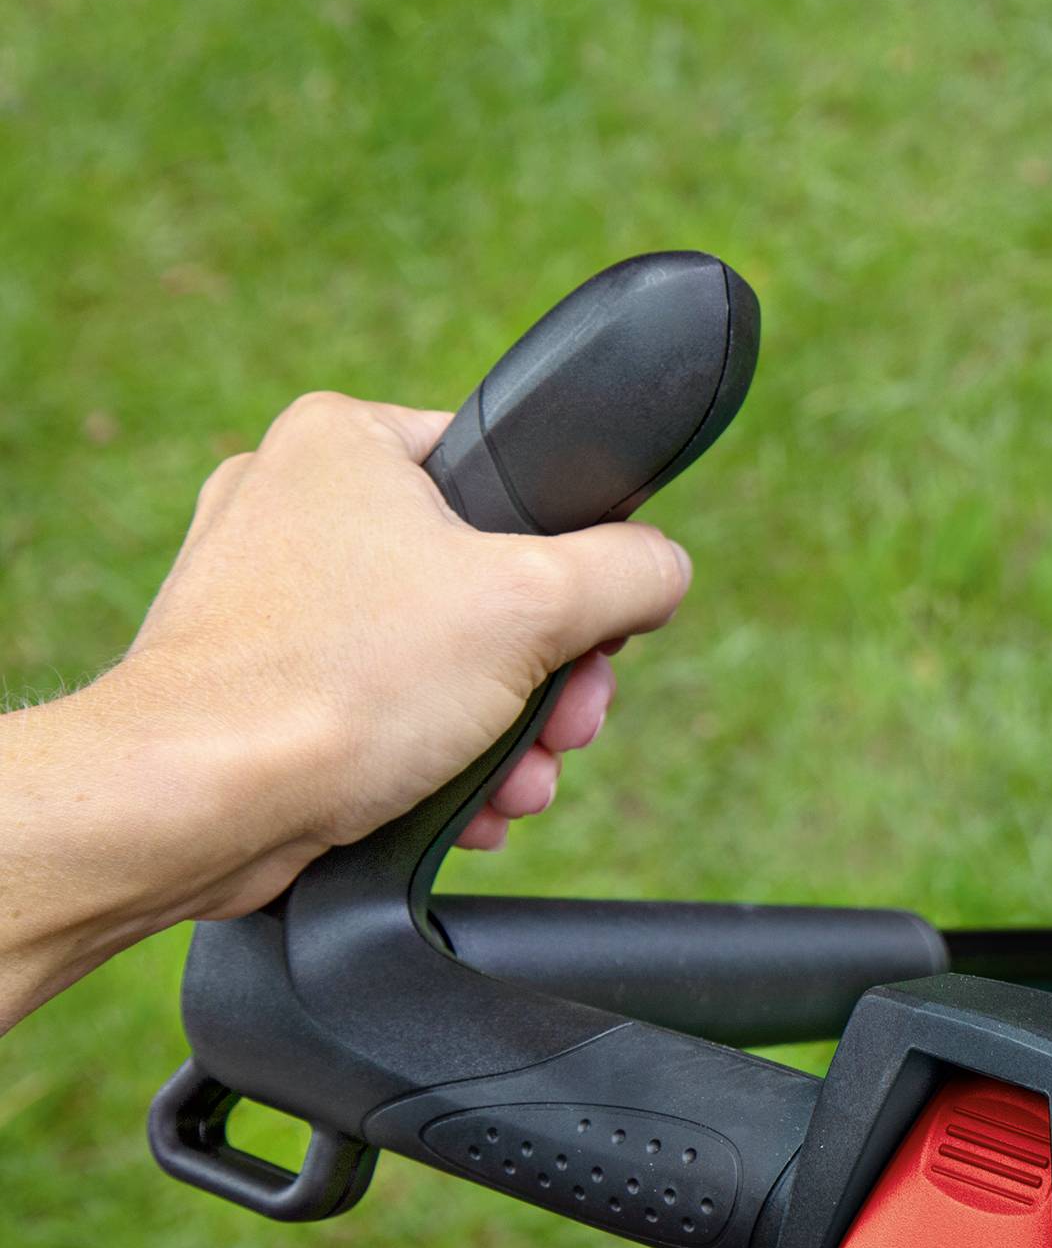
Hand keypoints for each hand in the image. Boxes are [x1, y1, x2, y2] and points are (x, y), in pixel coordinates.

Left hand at [114, 389, 691, 908]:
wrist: (194, 801)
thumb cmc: (342, 681)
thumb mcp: (537, 604)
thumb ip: (631, 570)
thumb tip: (662, 568)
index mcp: (345, 440)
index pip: (509, 474)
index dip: (574, 559)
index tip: (592, 633)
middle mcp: (293, 501)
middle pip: (487, 583)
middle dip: (547, 677)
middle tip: (569, 724)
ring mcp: (266, 594)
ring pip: (441, 656)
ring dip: (504, 731)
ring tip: (518, 784)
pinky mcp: (258, 680)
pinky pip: (383, 705)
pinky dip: (436, 756)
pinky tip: (466, 806)